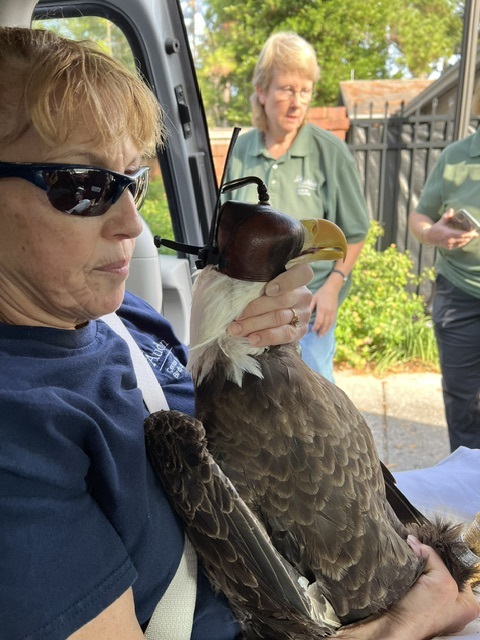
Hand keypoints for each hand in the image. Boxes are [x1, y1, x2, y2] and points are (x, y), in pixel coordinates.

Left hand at [227, 263, 312, 346]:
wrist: (275, 316)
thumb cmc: (264, 294)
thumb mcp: (264, 283)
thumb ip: (258, 283)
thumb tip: (234, 290)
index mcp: (298, 278)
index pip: (302, 274)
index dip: (286, 281)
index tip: (268, 290)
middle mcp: (303, 295)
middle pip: (281, 300)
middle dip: (255, 309)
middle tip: (236, 316)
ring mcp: (303, 314)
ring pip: (278, 317)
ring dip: (254, 324)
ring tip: (236, 330)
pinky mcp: (300, 331)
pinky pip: (284, 334)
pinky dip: (266, 337)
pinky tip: (252, 339)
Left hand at [310, 281, 339, 335]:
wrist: (332, 288)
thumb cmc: (321, 293)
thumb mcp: (314, 298)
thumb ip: (310, 307)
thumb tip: (306, 315)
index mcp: (322, 309)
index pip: (319, 321)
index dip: (316, 327)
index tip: (312, 330)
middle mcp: (328, 312)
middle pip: (325, 324)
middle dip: (321, 331)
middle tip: (317, 336)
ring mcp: (333, 313)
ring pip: (329, 324)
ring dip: (326, 330)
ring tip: (322, 335)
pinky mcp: (335, 312)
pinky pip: (332, 321)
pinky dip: (329, 326)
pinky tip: (326, 329)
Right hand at [336, 537, 479, 639]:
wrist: (392, 628)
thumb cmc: (422, 613)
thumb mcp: (440, 581)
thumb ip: (433, 556)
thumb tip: (415, 542)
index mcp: (467, 604)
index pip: (459, 568)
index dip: (446, 553)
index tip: (432, 539)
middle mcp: (453, 605)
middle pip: (443, 569)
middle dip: (431, 556)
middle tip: (419, 541)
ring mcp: (434, 604)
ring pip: (427, 572)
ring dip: (418, 561)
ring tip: (410, 547)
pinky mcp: (416, 601)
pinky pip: (416, 578)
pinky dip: (410, 568)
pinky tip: (405, 559)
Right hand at [424, 208, 477, 249]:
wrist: (428, 237)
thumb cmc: (435, 228)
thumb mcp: (441, 222)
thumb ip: (447, 216)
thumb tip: (452, 210)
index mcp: (448, 233)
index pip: (461, 234)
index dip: (469, 234)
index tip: (475, 233)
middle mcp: (449, 240)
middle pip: (463, 239)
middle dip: (470, 237)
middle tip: (475, 234)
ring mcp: (449, 245)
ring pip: (461, 243)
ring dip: (467, 240)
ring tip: (471, 237)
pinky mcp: (448, 247)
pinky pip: (458, 245)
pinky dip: (462, 243)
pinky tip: (465, 240)